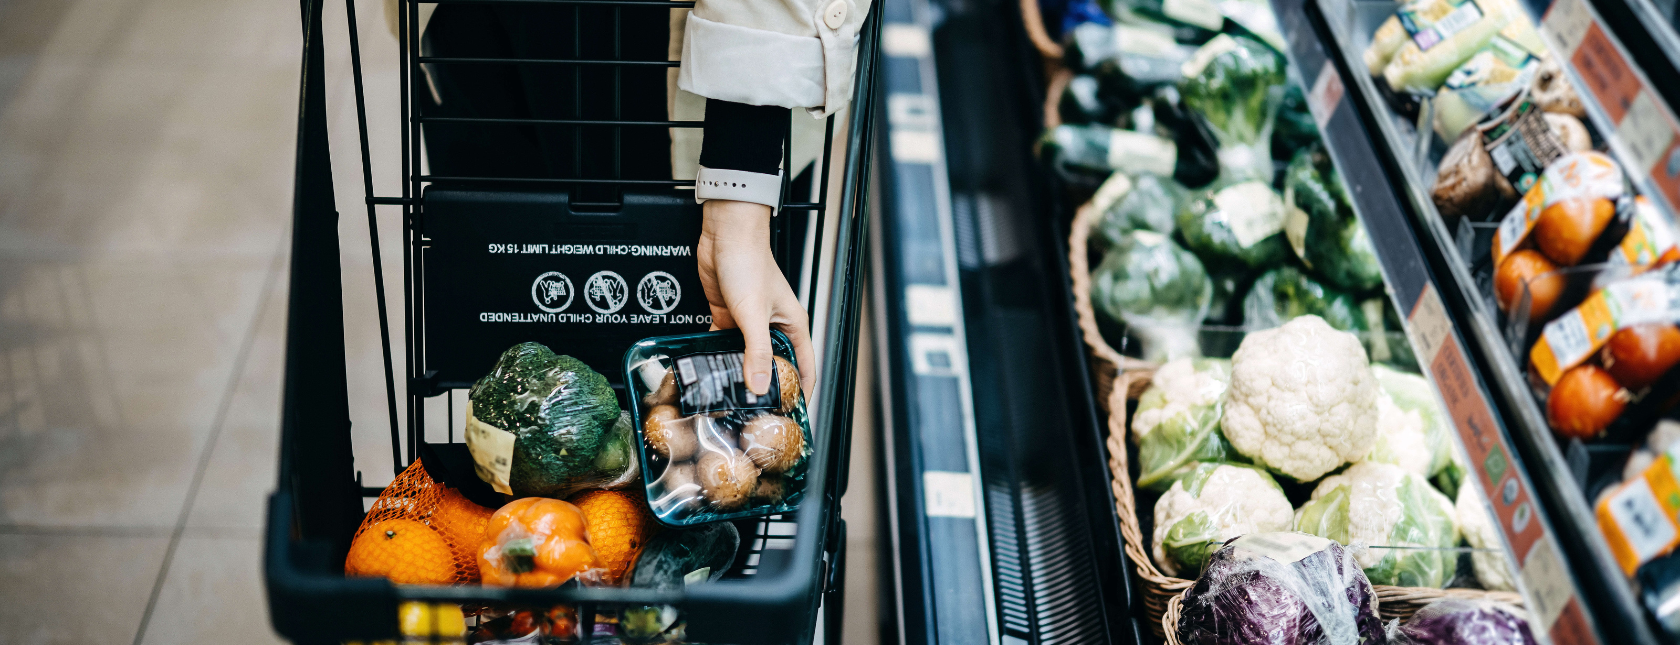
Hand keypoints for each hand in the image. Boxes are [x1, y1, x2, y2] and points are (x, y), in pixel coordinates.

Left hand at [697, 199, 817, 400]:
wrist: (725, 234)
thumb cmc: (750, 260)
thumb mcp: (754, 313)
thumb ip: (756, 351)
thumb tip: (758, 386)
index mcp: (792, 325)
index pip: (805, 366)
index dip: (801, 391)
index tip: (792, 415)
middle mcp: (773, 326)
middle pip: (774, 365)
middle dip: (765, 387)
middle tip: (754, 411)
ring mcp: (750, 323)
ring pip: (746, 357)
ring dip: (738, 373)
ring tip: (727, 395)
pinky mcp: (728, 316)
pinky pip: (724, 344)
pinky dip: (717, 357)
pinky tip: (708, 370)